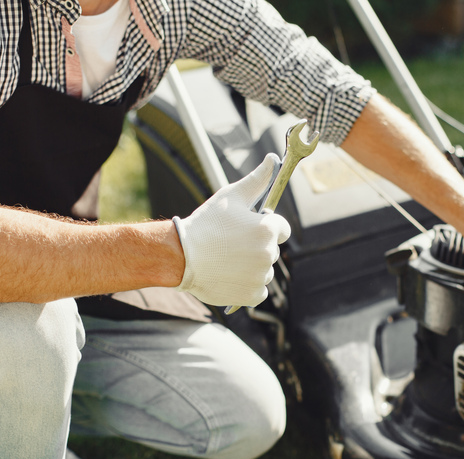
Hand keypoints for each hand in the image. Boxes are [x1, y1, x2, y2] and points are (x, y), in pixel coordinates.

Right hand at [173, 154, 289, 306]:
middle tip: (230, 245)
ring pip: (264, 270)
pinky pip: (258, 290)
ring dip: (251, 267)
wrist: (180, 257)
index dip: (266, 227)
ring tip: (226, 260)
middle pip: (271, 250)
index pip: (282, 229)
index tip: (249, 229)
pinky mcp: (252, 295)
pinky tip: (229, 275)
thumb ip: (256, 180)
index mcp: (267, 229)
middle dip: (256, 247)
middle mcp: (268, 254)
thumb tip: (272, 159)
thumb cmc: (205, 224)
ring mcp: (260, 276)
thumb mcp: (230, 196)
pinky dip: (247, 285)